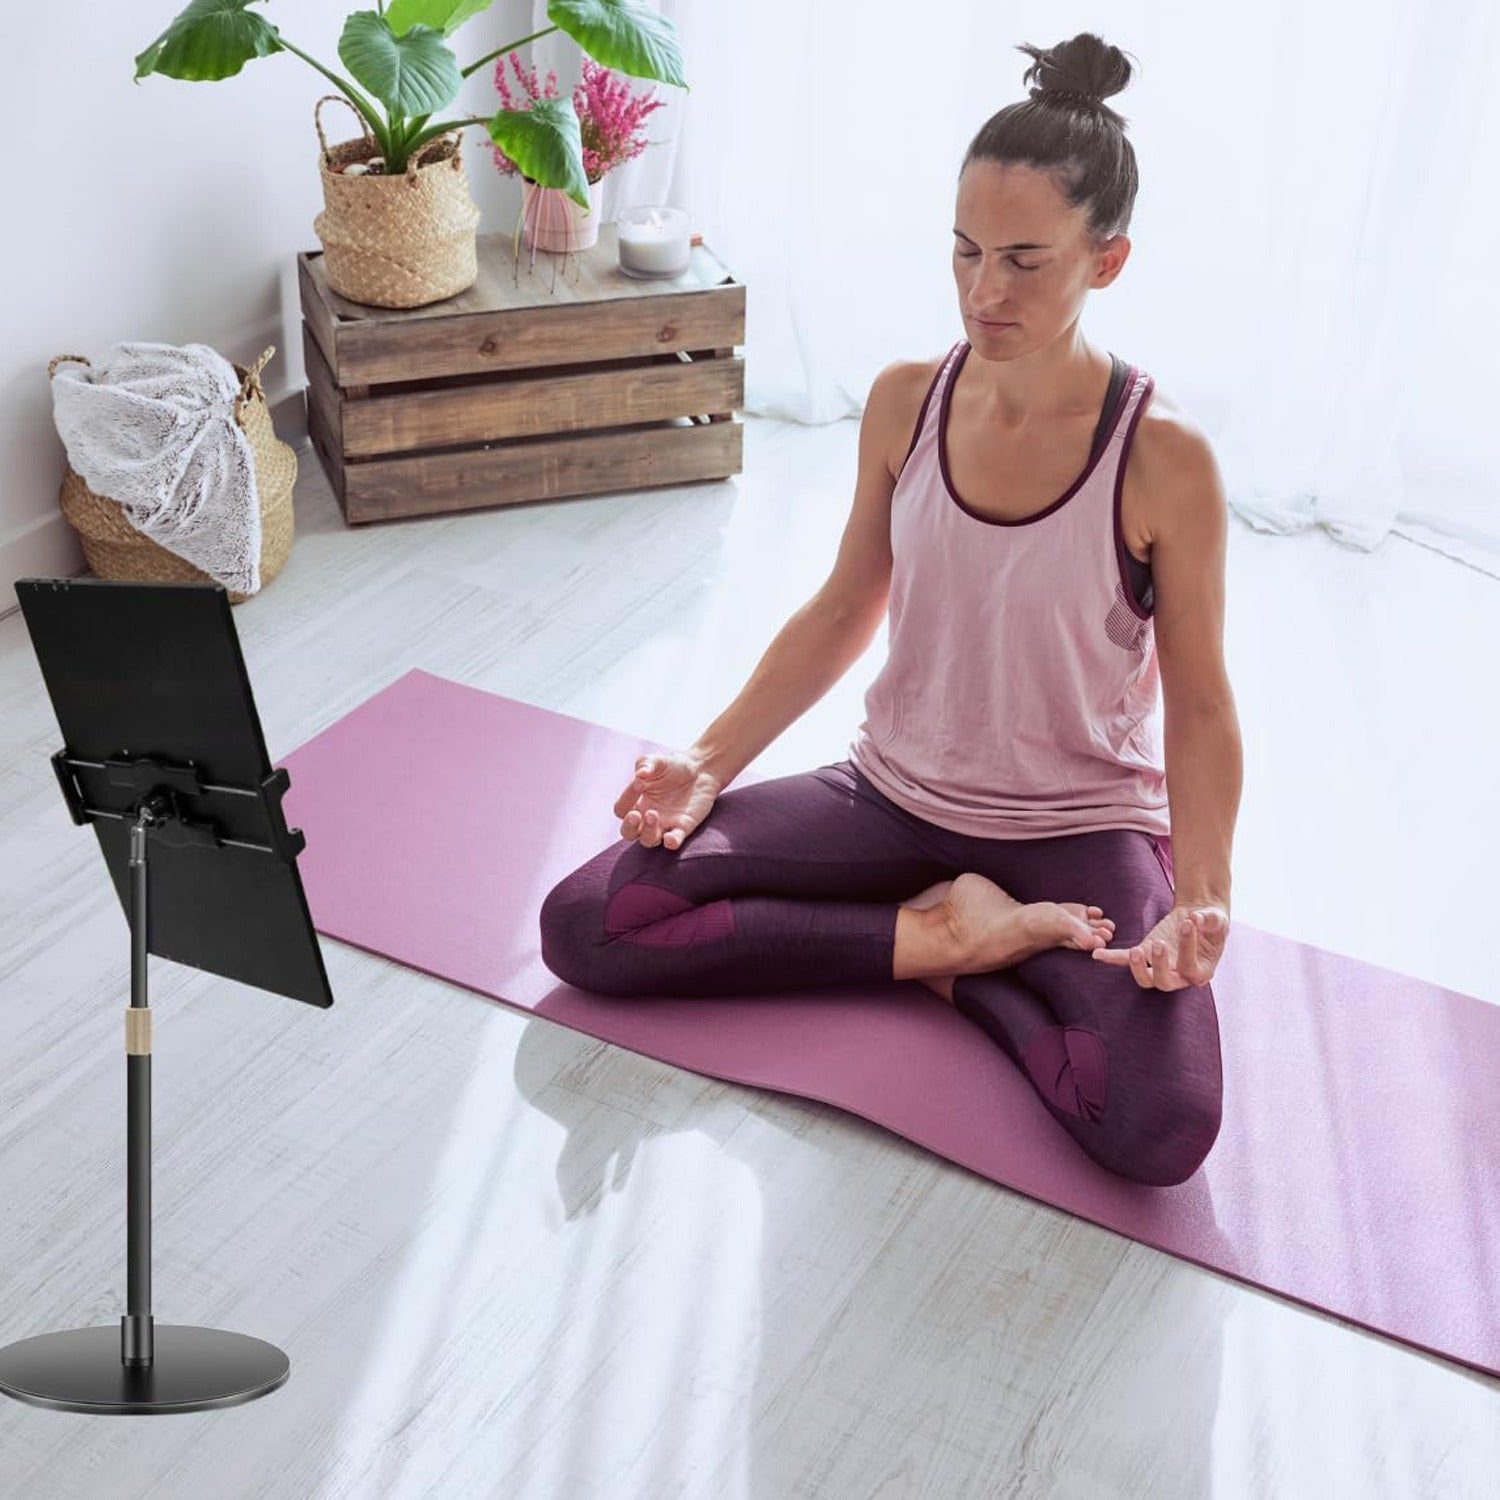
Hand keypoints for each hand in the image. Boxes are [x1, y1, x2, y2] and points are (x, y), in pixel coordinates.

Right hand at [612, 750, 724, 850]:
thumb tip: (640, 775)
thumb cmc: (673, 766)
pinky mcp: (682, 827)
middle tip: (636, 815)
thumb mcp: (657, 761)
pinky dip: (671, 843)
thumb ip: (645, 765)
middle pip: (628, 832)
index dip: (626, 799)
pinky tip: (670, 838)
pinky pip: (673, 842)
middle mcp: (646, 816)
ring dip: (647, 832)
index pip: (621, 809)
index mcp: (636, 802)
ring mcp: (664, 824)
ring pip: (648, 840)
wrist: (701, 770)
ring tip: (652, 815)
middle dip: (629, 826)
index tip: (639, 783)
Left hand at [1090, 903, 1228, 989]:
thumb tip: (1195, 919)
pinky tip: (1098, 955)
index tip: (1188, 923)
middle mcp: (1179, 975)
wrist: (1197, 916)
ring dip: (1137, 968)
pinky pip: (1126, 960)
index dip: (1188, 948)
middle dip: (1160, 966)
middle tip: (1159, 943)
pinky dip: (1112, 958)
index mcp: (1201, 971)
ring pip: (1145, 979)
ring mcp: (1160, 966)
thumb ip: (1209, 919)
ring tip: (1135, 951)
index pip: (1191, 969)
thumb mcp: (1217, 918)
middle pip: (1164, 983)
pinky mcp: (1145, 953)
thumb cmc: (1211, 921)